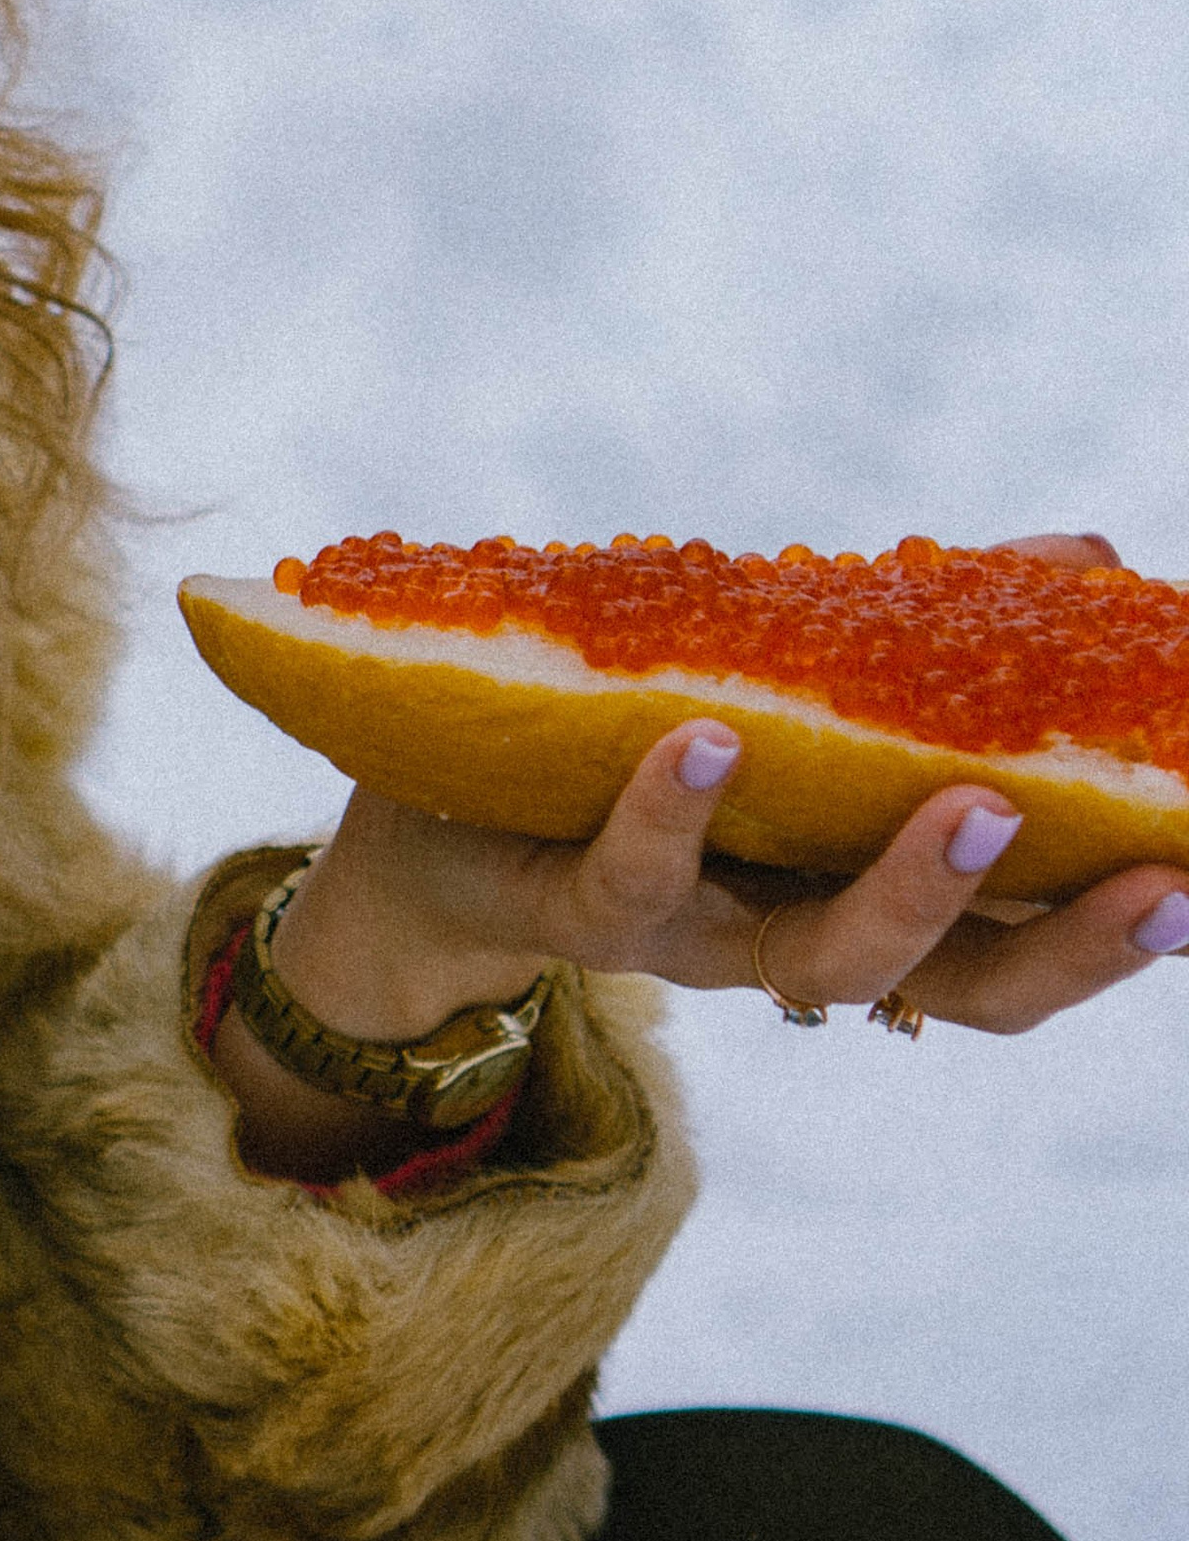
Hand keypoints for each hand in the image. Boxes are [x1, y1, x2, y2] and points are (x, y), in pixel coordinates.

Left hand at [271, 522, 1185, 1048]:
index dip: (1113, 936)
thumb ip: (932, 627)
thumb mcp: (792, 682)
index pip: (1014, 952)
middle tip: (1156, 884)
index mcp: (853, 892)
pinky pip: (626, 873)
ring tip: (973, 810)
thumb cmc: (633, 748)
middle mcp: (784, 933)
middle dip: (1063, 949)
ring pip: (808, 950)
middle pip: (949, 986)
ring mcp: (681, 929)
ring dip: (904, 889)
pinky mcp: (564, 896)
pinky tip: (710, 741)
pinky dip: (673, 806)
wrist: (424, 830)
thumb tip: (1092, 554)